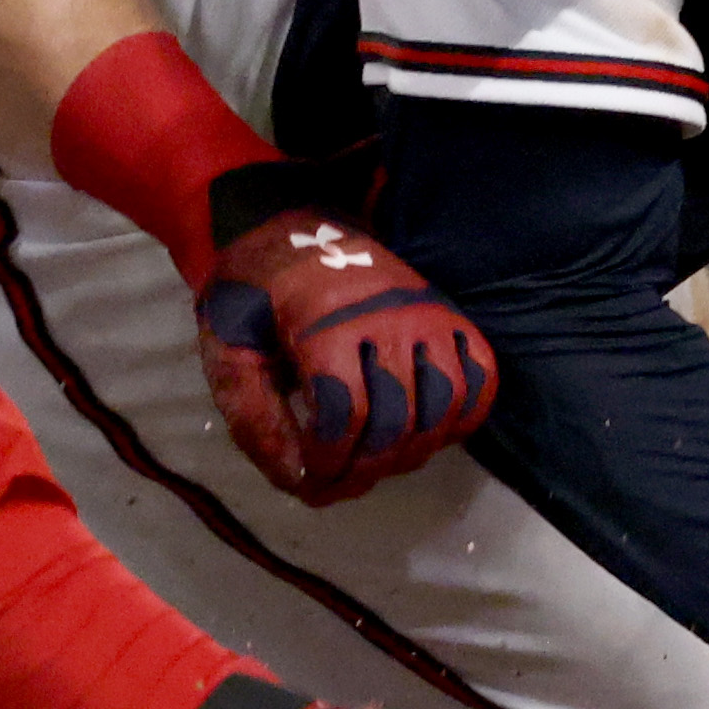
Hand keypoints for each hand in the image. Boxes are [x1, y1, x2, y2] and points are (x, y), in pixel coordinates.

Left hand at [200, 206, 498, 504]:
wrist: (291, 227)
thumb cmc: (254, 294)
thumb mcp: (228, 350)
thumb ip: (253, 418)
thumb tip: (296, 480)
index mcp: (321, 318)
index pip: (343, 412)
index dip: (328, 460)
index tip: (310, 474)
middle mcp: (384, 313)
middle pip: (395, 418)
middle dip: (365, 468)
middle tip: (339, 481)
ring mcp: (424, 310)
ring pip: (444, 404)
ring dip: (413, 451)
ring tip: (378, 461)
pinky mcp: (448, 312)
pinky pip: (479, 374)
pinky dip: (463, 416)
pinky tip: (425, 433)